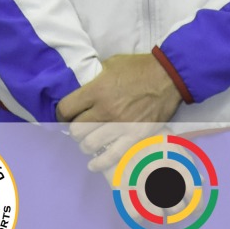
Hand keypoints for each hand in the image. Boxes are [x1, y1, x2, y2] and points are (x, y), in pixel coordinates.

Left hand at [58, 54, 182, 171]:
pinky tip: (94, 164)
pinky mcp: (134, 136)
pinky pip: (112, 155)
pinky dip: (99, 162)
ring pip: (90, 144)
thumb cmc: (138, 68)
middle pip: (76, 129)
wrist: (167, 77)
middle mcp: (104, 110)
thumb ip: (95, 79)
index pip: (65, 109)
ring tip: (88, 142)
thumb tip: (82, 89)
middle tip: (79, 128)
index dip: (62, 114)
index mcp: (96, 90)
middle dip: (74, 129)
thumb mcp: (111, 64)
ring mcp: (119, 125)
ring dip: (86, 144)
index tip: (65, 116)